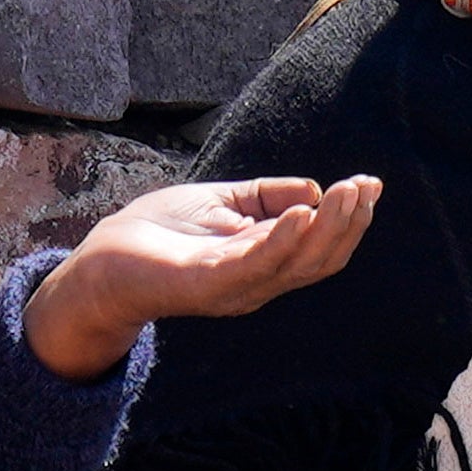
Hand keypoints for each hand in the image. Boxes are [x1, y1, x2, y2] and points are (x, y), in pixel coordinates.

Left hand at [23, 174, 381, 381]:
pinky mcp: (208, 283)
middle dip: (349, 222)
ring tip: (348, 191)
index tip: (370, 183)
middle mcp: (258, 281)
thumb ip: (267, 198)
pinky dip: (283, 239)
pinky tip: (304, 211)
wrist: (101, 263)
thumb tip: (313, 190)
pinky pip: (255, 263)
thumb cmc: (159, 232)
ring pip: (298, 263)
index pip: (321, 246)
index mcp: (265, 262)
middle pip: (320, 259)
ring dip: (328, 227)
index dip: (349, 218)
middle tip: (366, 186)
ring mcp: (236, 286)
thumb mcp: (224, 204)